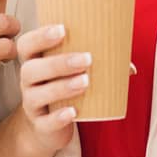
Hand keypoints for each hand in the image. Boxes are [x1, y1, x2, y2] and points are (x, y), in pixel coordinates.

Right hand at [14, 23, 90, 154]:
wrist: (47, 127)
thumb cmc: (62, 89)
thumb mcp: (72, 73)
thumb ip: (97, 64)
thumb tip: (129, 67)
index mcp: (34, 61)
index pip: (26, 44)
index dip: (40, 36)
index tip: (62, 29)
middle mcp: (27, 82)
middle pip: (31, 69)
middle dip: (58, 63)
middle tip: (86, 59)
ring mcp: (31, 104)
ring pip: (37, 95)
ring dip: (62, 87)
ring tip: (85, 81)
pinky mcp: (40, 125)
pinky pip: (45, 121)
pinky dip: (59, 117)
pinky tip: (73, 112)